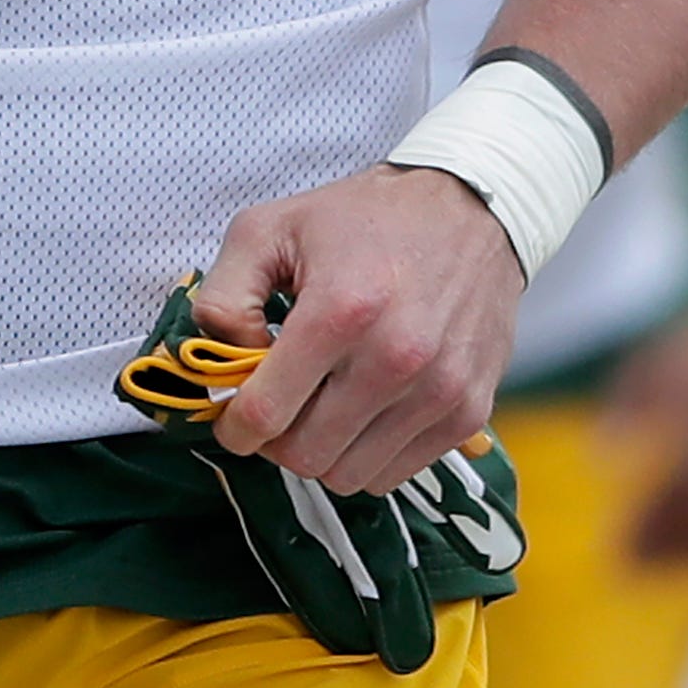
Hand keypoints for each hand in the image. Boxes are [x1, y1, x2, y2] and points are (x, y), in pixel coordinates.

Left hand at [199, 164, 525, 495]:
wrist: (467, 212)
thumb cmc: (359, 220)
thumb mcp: (266, 230)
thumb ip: (223, 296)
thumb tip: (218, 361)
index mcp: (339, 311)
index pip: (267, 413)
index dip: (235, 428)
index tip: (232, 419)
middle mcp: (396, 359)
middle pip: (306, 455)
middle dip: (275, 440)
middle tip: (275, 406)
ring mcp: (440, 392)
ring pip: (350, 476)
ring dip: (322, 451)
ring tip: (318, 405)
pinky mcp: (470, 411)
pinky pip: (396, 473)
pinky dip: (367, 455)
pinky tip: (360, 409)